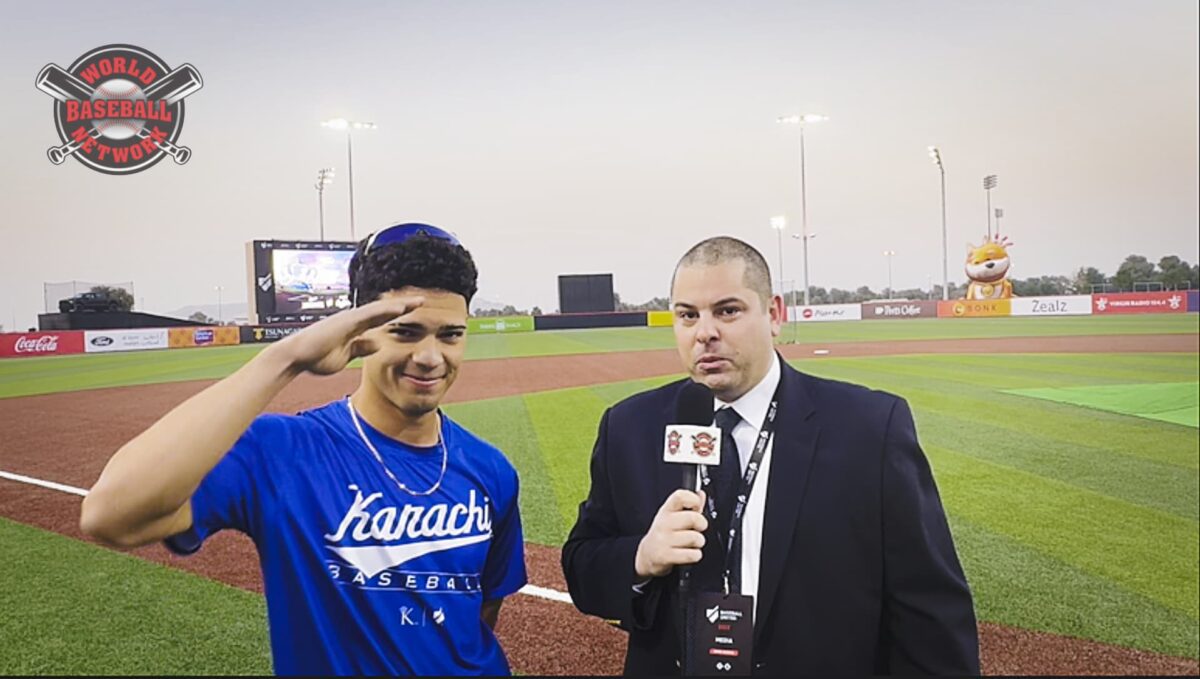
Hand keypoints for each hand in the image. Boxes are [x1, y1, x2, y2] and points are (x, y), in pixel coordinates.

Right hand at [268, 296, 423, 375]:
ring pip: (379, 309)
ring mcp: (349, 319)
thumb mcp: (346, 355)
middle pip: (383, 311)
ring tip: (416, 302)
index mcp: (354, 328)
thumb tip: (377, 343)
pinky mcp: (346, 322)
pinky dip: (385, 311)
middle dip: (402, 306)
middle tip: (421, 301)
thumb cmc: (316, 357)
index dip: (396, 315)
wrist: (296, 358)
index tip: (412, 312)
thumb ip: (361, 347)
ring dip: (398, 305)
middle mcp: (353, 320)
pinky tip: (399, 308)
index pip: (380, 319)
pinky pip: (370, 314)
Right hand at [634, 489, 708, 577]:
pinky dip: (695, 556)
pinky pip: (692, 555)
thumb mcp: (673, 517)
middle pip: (693, 518)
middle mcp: (664, 523)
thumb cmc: (664, 534)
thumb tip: (700, 494)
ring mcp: (663, 540)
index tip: (696, 507)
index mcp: (666, 510)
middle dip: (702, 524)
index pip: (680, 496)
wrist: (647, 555)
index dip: (693, 500)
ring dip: (699, 542)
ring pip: (695, 538)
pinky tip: (688, 553)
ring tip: (691, 543)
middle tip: (698, 528)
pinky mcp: (665, 556)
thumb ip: (689, 505)